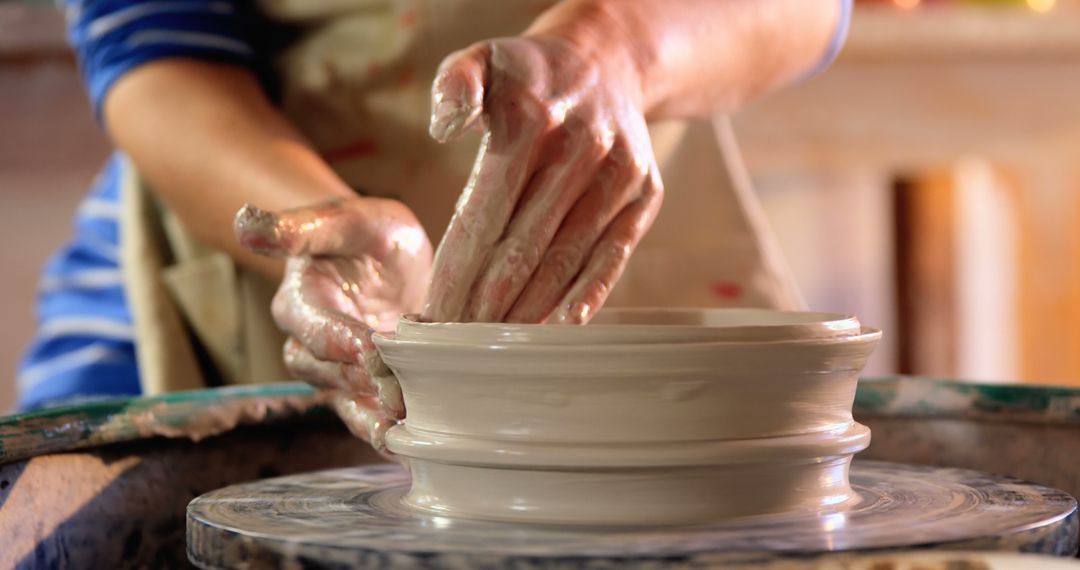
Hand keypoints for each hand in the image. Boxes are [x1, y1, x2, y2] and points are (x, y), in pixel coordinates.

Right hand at [234, 198, 432, 449]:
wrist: (390, 260)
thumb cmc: (366, 235)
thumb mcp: (347, 219)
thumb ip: (301, 226)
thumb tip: (244, 222)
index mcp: (300, 297)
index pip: (312, 324)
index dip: (340, 339)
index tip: (372, 349)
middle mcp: (307, 340)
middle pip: (323, 370)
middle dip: (360, 382)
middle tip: (399, 392)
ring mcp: (334, 370)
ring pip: (340, 400)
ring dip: (369, 416)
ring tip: (400, 428)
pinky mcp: (359, 390)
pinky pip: (362, 416)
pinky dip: (381, 432)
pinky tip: (405, 444)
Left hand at [422, 32, 663, 323]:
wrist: (610, 61)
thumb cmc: (530, 75)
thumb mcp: (484, 58)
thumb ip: (455, 84)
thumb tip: (443, 126)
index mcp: (531, 123)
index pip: (483, 215)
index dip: (456, 270)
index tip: (432, 313)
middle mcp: (579, 150)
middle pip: (523, 247)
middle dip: (484, 304)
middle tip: (456, 344)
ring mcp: (617, 176)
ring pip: (566, 259)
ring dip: (530, 310)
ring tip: (495, 346)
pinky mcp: (644, 196)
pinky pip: (612, 256)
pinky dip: (587, 295)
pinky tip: (559, 328)